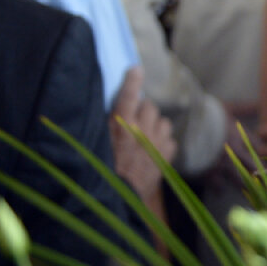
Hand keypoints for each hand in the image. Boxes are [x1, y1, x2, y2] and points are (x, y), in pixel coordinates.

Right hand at [110, 67, 174, 218]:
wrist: (118, 196)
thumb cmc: (101, 168)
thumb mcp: (95, 143)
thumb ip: (104, 124)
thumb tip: (106, 109)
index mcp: (119, 124)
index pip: (128, 95)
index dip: (133, 80)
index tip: (136, 70)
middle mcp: (141, 130)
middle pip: (150, 106)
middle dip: (143, 110)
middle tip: (134, 120)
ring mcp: (157, 143)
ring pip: (164, 122)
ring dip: (156, 125)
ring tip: (146, 135)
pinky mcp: (166, 157)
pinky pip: (171, 140)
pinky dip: (164, 142)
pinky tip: (154, 149)